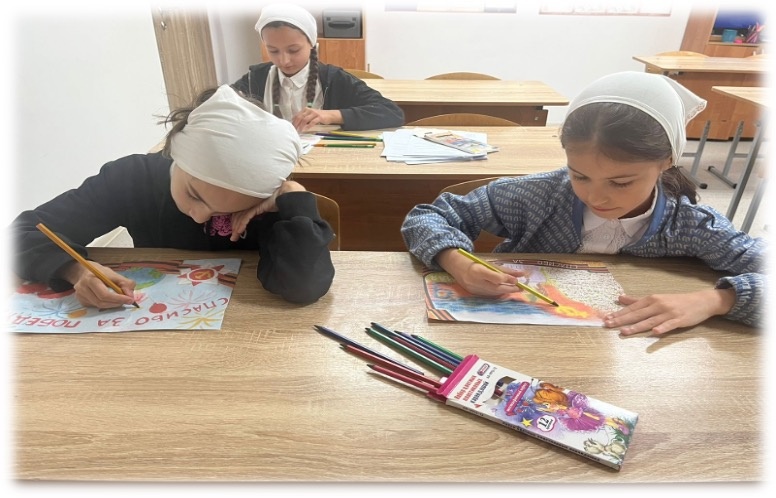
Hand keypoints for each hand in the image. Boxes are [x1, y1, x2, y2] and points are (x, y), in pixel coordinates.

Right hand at [60, 261, 136, 308]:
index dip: (118, 298)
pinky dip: (106, 305)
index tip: (130, 299)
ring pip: (99, 306)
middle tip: (127, 301)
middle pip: (101, 302)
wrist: (84, 272)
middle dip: (117, 303)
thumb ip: (125, 283)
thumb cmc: (100, 273)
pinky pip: (96, 306)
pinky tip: (111, 300)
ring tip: (120, 301)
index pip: (104, 294)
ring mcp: (80, 296)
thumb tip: (130, 296)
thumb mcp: (113, 274)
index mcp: (90, 279)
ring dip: (113, 305)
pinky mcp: (82, 301)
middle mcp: (82, 288)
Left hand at [229, 181, 306, 241]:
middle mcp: (251, 203)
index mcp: (253, 203)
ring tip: (235, 237)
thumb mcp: (269, 209)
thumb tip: (261, 222)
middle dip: (235, 227)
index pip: (242, 213)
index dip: (237, 222)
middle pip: (239, 215)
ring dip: (237, 228)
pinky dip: (241, 225)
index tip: (236, 231)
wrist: (285, 193)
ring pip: (241, 217)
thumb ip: (263, 214)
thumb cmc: (280, 200)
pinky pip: (246, 217)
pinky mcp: (256, 207)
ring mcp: (253, 204)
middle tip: (233, 237)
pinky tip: (239, 231)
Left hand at [291, 108, 342, 131]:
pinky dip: (308, 126)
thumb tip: (296, 124)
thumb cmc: (319, 116)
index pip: (297, 115)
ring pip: (305, 119)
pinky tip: (306, 129)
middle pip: (300, 117)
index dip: (294, 121)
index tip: (292, 126)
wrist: (329, 115)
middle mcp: (309, 110)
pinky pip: (312, 122)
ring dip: (301, 125)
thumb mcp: (310, 116)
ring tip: (299, 130)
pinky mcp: (319, 117)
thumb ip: (304, 118)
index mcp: (306, 109)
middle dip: (296, 124)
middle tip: (294, 129)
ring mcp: (314, 113)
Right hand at [436, 248, 527, 296]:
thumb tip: (520, 274)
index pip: (495, 278)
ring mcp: (473, 289)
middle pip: (495, 288)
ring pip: (493, 293)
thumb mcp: (488, 262)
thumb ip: (504, 269)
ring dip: (504, 291)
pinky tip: (503, 290)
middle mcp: (474, 281)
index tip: (516, 280)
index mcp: (478, 270)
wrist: (455, 266)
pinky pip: (488, 294)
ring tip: (513, 289)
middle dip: (509, 289)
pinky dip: (497, 293)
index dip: (507, 280)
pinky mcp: (473, 293)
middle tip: (519, 288)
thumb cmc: (473, 261)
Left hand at [604, 288, 736, 335]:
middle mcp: (658, 305)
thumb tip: (620, 297)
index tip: (607, 318)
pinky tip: (654, 333)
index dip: (619, 313)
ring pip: (650, 321)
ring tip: (624, 332)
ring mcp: (668, 313)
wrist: (700, 301)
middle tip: (608, 325)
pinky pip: (669, 325)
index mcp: (651, 299)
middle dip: (622, 320)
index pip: (632, 308)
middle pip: (637, 314)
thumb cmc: (675, 301)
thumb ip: (637, 300)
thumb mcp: (656, 298)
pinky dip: (662, 328)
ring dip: (636, 327)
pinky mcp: (679, 320)